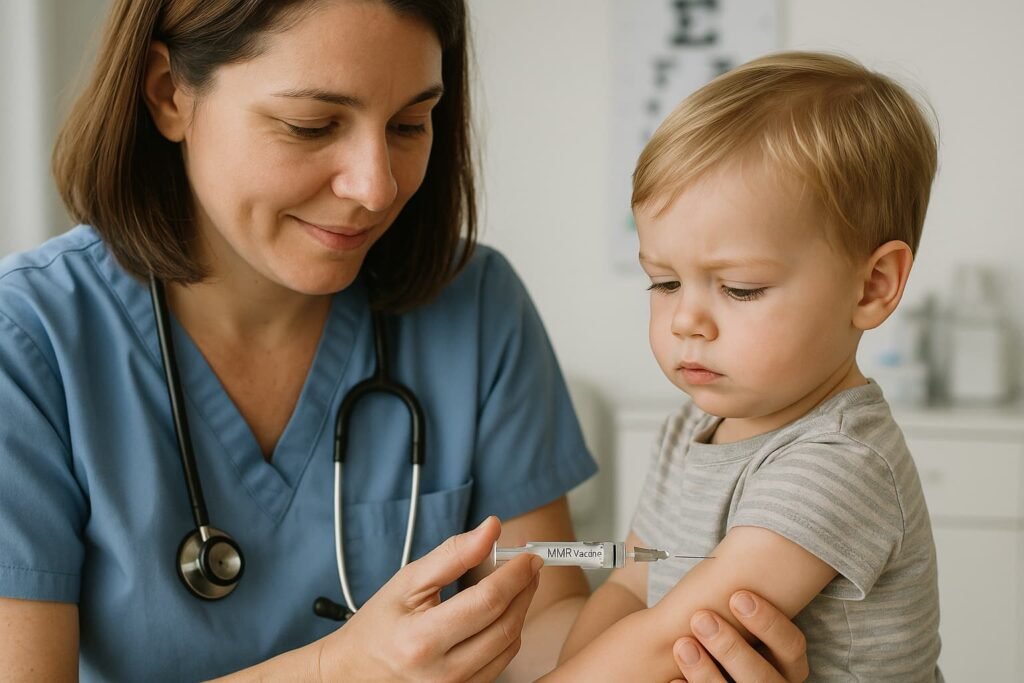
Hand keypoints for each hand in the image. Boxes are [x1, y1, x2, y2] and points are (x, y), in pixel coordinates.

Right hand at [319, 516, 542, 681]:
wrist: (355, 672)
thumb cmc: (379, 624)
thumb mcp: (407, 581)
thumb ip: (453, 554)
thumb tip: (491, 529)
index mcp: (422, 640)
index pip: (487, 603)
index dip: (514, 575)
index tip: (529, 556)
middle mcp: (443, 673)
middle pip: (505, 626)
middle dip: (524, 590)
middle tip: (528, 566)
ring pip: (509, 646)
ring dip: (520, 611)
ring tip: (516, 585)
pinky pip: (501, 663)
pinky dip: (507, 633)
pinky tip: (500, 613)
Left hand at [669, 590, 807, 682]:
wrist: (708, 672)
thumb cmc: (726, 637)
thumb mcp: (745, 621)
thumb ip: (749, 603)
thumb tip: (752, 540)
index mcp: (788, 665)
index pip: (792, 647)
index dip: (769, 622)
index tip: (737, 595)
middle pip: (764, 678)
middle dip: (732, 647)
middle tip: (701, 617)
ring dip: (707, 673)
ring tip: (682, 645)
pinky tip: (672, 681)